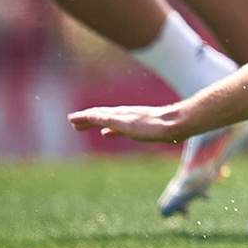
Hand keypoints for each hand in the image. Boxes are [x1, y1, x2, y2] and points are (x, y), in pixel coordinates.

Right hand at [68, 103, 188, 143]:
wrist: (177, 124)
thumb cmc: (152, 126)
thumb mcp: (127, 124)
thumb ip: (109, 120)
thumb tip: (90, 115)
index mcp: (120, 114)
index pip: (97, 114)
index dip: (83, 117)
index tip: (70, 119)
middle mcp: (125, 115)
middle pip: (101, 116)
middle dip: (87, 119)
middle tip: (73, 123)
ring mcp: (132, 120)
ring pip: (109, 121)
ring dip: (96, 123)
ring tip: (85, 127)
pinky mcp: (141, 127)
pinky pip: (119, 128)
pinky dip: (110, 130)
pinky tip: (107, 133)